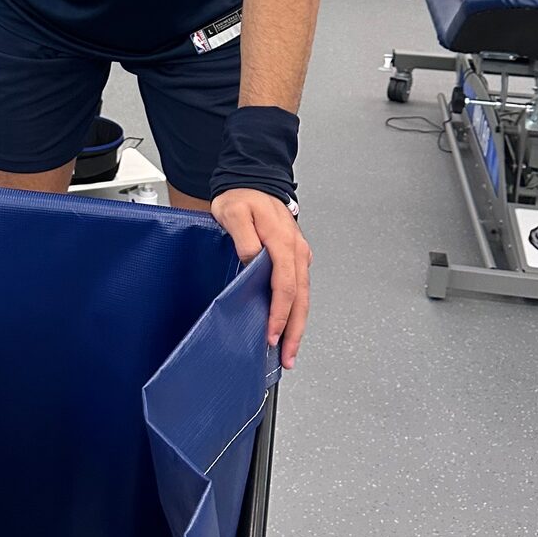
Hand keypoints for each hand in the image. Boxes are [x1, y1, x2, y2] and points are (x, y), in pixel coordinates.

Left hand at [210, 188, 311, 368]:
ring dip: (298, 325)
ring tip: (290, 350)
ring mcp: (298, 254)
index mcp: (283, 241)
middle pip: (301, 298)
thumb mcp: (233, 213)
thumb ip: (243, 238)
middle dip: (295, 331)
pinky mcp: (295, 256)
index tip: (273, 334)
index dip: (280, 313)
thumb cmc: (242, 196)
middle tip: (288, 357)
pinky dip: (297, 310)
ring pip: (304, 296)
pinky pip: (300, 288)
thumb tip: (252, 261)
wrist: (252, 179)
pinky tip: (290, 324)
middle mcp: (296, 250)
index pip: (286, 285)